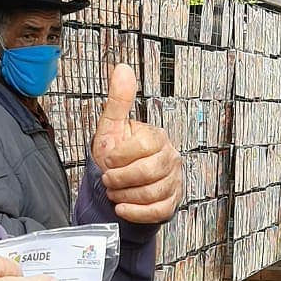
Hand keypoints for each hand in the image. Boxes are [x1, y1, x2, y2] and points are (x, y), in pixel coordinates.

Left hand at [92, 64, 182, 223]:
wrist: (118, 185)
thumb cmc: (115, 157)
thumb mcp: (112, 128)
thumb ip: (118, 101)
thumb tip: (122, 69)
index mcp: (157, 138)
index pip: (142, 147)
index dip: (120, 158)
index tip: (108, 161)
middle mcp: (170, 159)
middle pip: (148, 173)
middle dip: (121, 179)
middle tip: (108, 180)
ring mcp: (173, 182)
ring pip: (152, 193)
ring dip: (126, 196)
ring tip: (114, 193)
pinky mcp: (171, 203)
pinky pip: (158, 211)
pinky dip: (136, 212)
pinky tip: (122, 208)